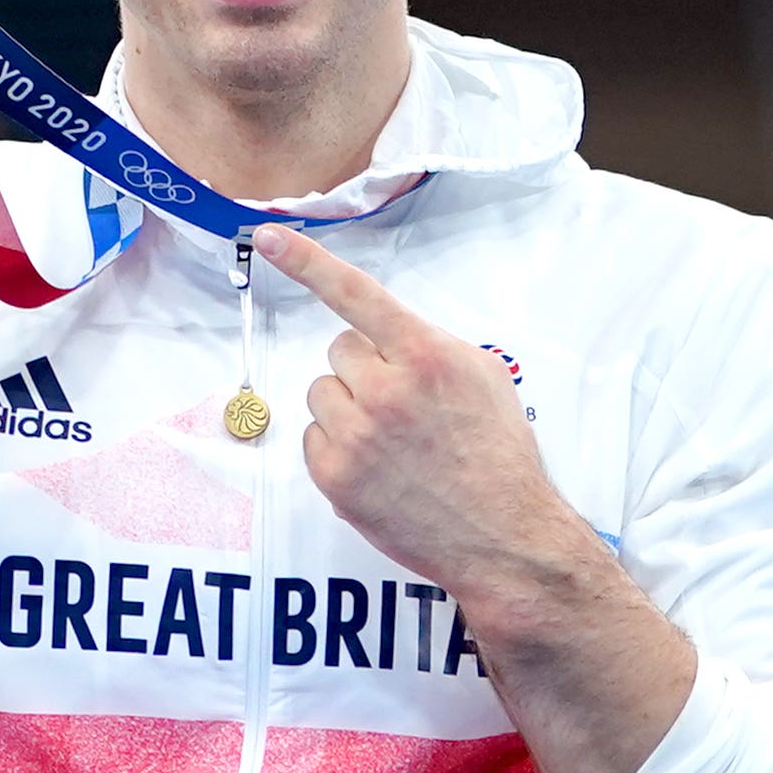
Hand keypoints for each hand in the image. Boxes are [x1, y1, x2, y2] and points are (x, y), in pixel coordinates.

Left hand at [252, 224, 581, 603]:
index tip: (268, 236)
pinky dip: (339, 449)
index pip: (356, 294)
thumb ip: (431, 345)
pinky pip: (314, 438)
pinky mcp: (335, 477)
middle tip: (405, 407)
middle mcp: (386, 390)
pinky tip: (379, 469)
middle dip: (366, 370)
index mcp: (426, 356)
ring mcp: (356, 436)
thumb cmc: (499, 454)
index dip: (307, 261)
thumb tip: (388, 336)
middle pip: (340, 352)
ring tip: (394, 443)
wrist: (504, 536)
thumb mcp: (484, 376)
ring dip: (349, 409)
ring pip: (323, 393)